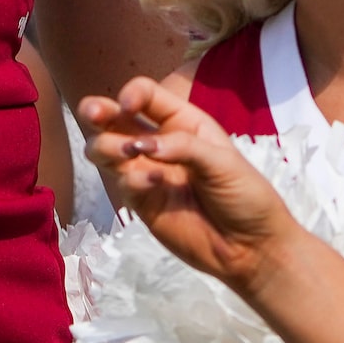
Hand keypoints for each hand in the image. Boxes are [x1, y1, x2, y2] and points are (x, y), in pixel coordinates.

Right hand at [79, 79, 299, 288]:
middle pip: (114, 119)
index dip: (132, 94)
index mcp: (182, 122)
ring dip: (106, 146)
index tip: (127, 105)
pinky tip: (152, 184)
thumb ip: (183, 147)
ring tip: (126, 153)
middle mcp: (159, 144)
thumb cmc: (245, 194)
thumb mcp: (223, 162)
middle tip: (93, 115)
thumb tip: (142, 145)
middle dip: (97, 111)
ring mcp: (147, 173)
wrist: (251, 248)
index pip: (146, 96)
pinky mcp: (142, 204)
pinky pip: (123, 184)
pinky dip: (130, 180)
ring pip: (106, 150)